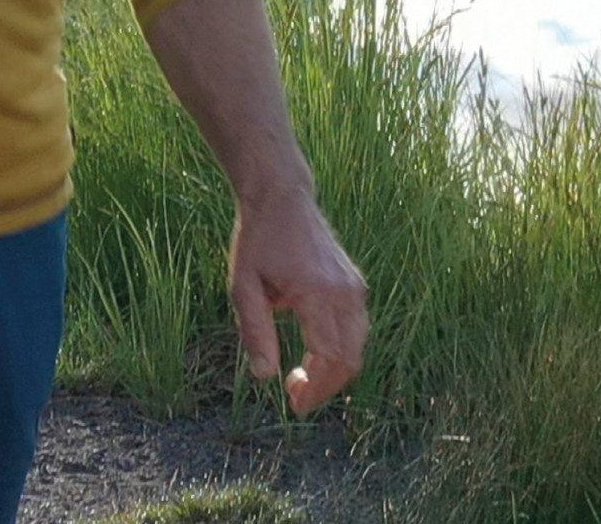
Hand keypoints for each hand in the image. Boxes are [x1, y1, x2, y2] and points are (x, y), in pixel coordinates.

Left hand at [228, 190, 367, 415]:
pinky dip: (341, 350)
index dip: (315, 388)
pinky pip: (357, 328)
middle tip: (296, 397)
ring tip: (301, 376)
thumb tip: (265, 377)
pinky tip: (314, 352)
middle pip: (350, 358)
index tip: (294, 403)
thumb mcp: (242, 286)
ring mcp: (354, 286)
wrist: (282, 198)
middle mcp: (344, 291)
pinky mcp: (355, 283)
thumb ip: (255, 332)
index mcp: (316, 292)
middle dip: (326, 387)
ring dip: (334, 371)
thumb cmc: (257, 241)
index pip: (329, 356)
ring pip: (358, 346)